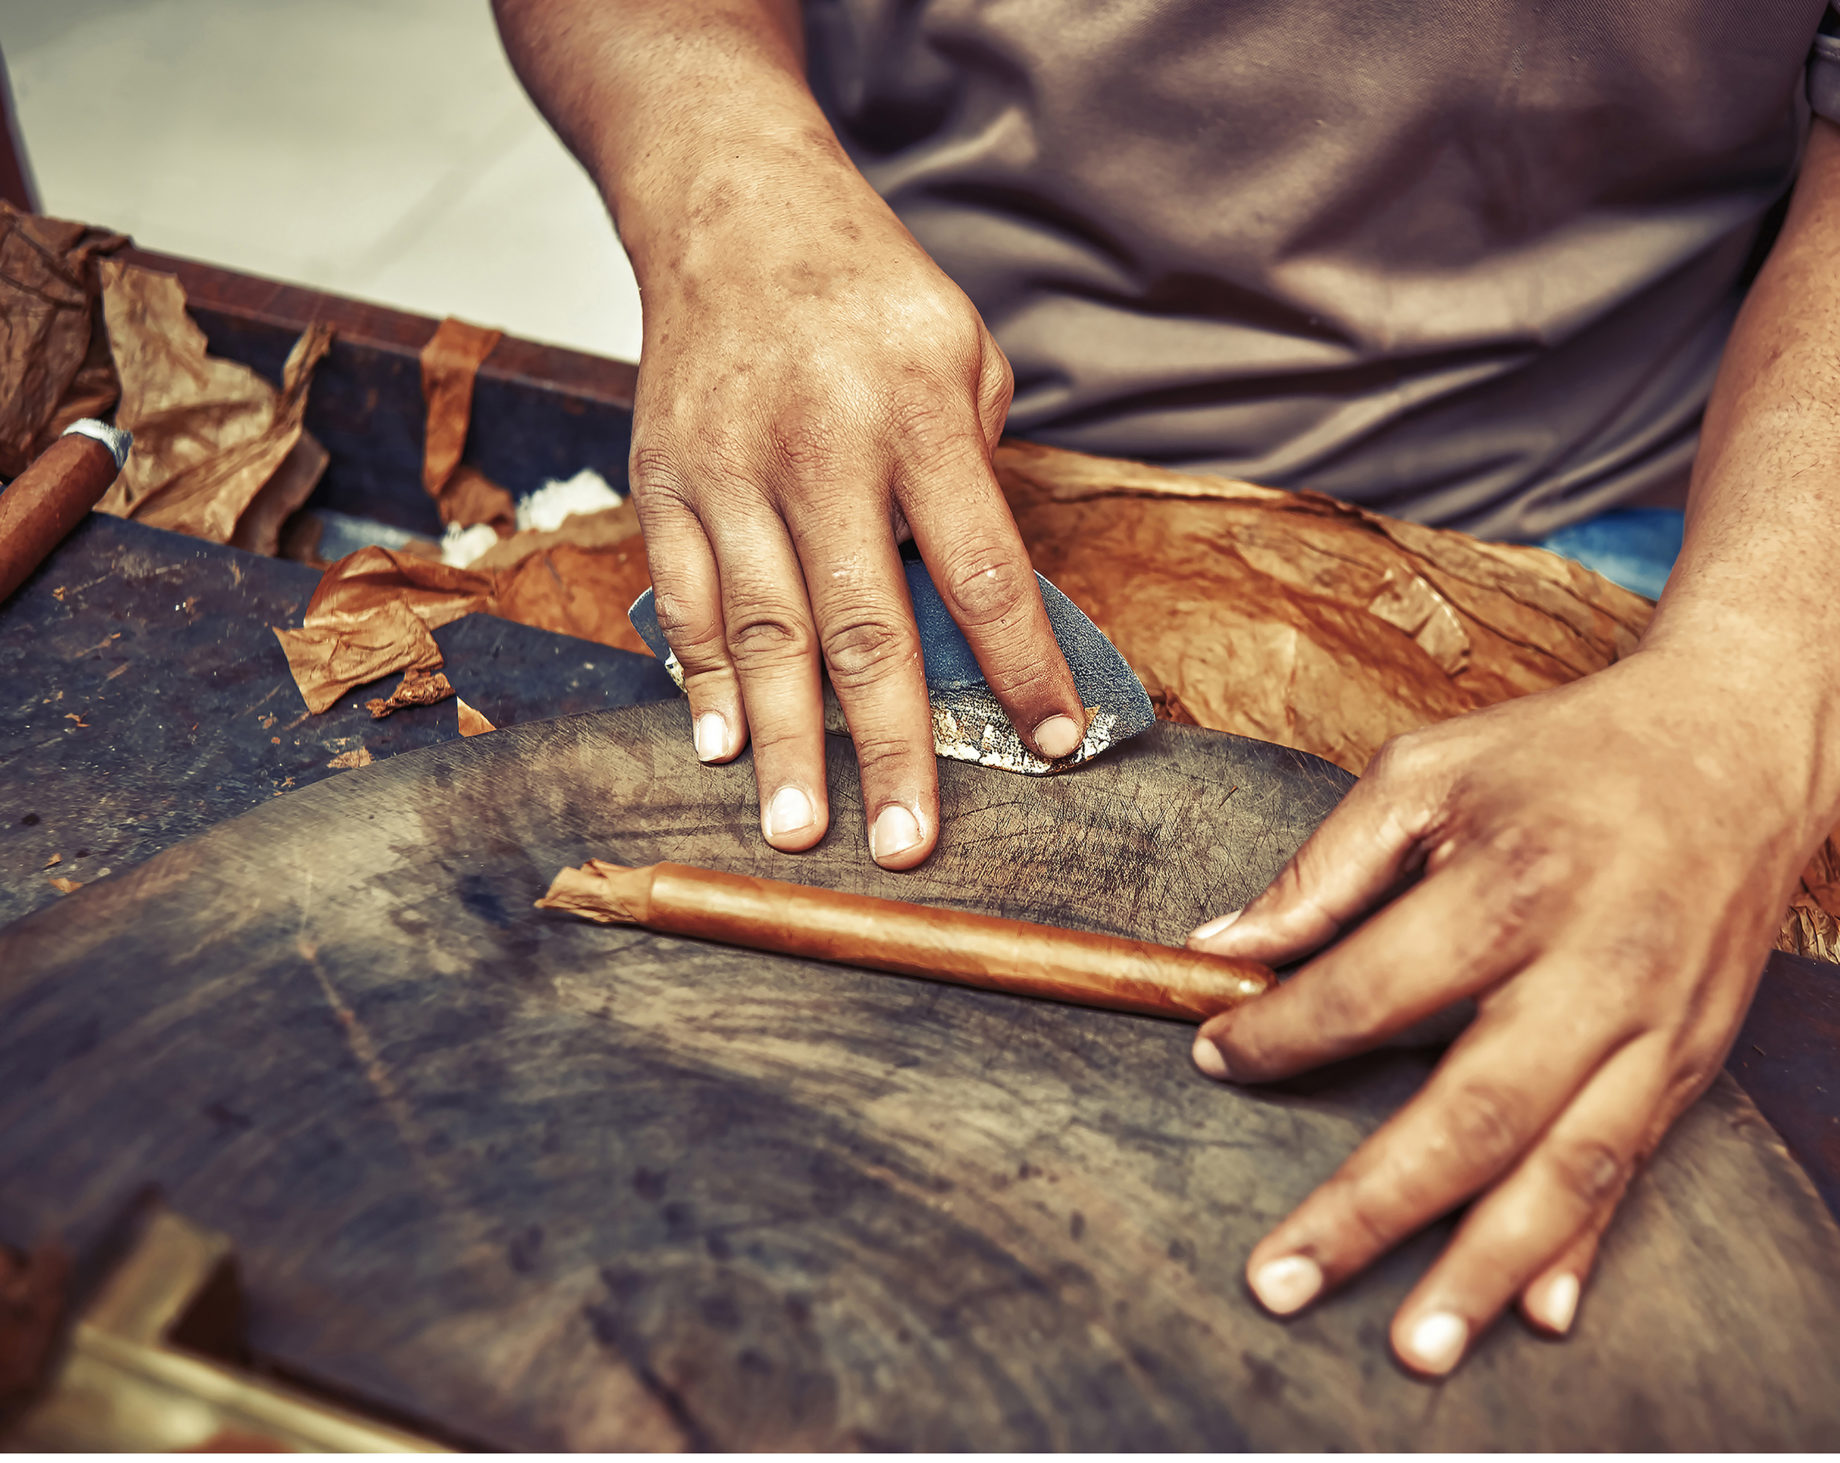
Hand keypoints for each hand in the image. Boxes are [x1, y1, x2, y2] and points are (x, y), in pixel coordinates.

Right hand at [625, 146, 1084, 867]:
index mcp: (915, 410)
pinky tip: (722, 749)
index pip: (982, 567)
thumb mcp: (963, 355)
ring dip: (784, 742)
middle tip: (905, 844)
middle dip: (889, 745)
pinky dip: (703, 681)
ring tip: (799, 831)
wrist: (733, 210)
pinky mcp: (662, 479)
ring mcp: (727, 465)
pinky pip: (682, 599)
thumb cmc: (869, 294)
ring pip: (762, 629)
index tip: (1056, 742)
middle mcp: (816, 444)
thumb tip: (984, 612)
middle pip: (862, 623)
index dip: (1021, 664)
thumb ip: (976, 477)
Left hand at [1185, 651, 1839, 1374]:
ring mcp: (1654, 1028)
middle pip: (1472, 1114)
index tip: (1216, 1055)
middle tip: (1282, 1280)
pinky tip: (1535, 1312)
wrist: (1738, 744)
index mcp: (1513, 886)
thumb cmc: (1567, 755)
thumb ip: (1324, 868)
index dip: (1284, 1033)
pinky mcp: (1692, 1061)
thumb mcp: (1431, 771)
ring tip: (1411, 1345)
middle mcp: (1593, 971)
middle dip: (1371, 1209)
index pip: (1373, 989)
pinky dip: (1584, 1248)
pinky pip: (1632, 1169)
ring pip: (1563, 1171)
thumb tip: (1220, 946)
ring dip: (1483, 1270)